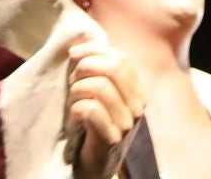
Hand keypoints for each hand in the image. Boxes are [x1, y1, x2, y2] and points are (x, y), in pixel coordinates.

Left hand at [67, 41, 144, 178]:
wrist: (94, 165)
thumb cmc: (93, 125)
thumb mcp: (101, 95)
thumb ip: (99, 71)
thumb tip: (80, 44)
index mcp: (138, 92)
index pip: (120, 57)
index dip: (94, 49)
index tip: (73, 54)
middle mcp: (137, 107)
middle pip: (113, 68)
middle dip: (85, 67)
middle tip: (72, 82)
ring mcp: (126, 124)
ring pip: (98, 86)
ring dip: (77, 91)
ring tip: (73, 103)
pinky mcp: (110, 139)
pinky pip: (89, 109)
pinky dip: (74, 109)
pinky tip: (74, 120)